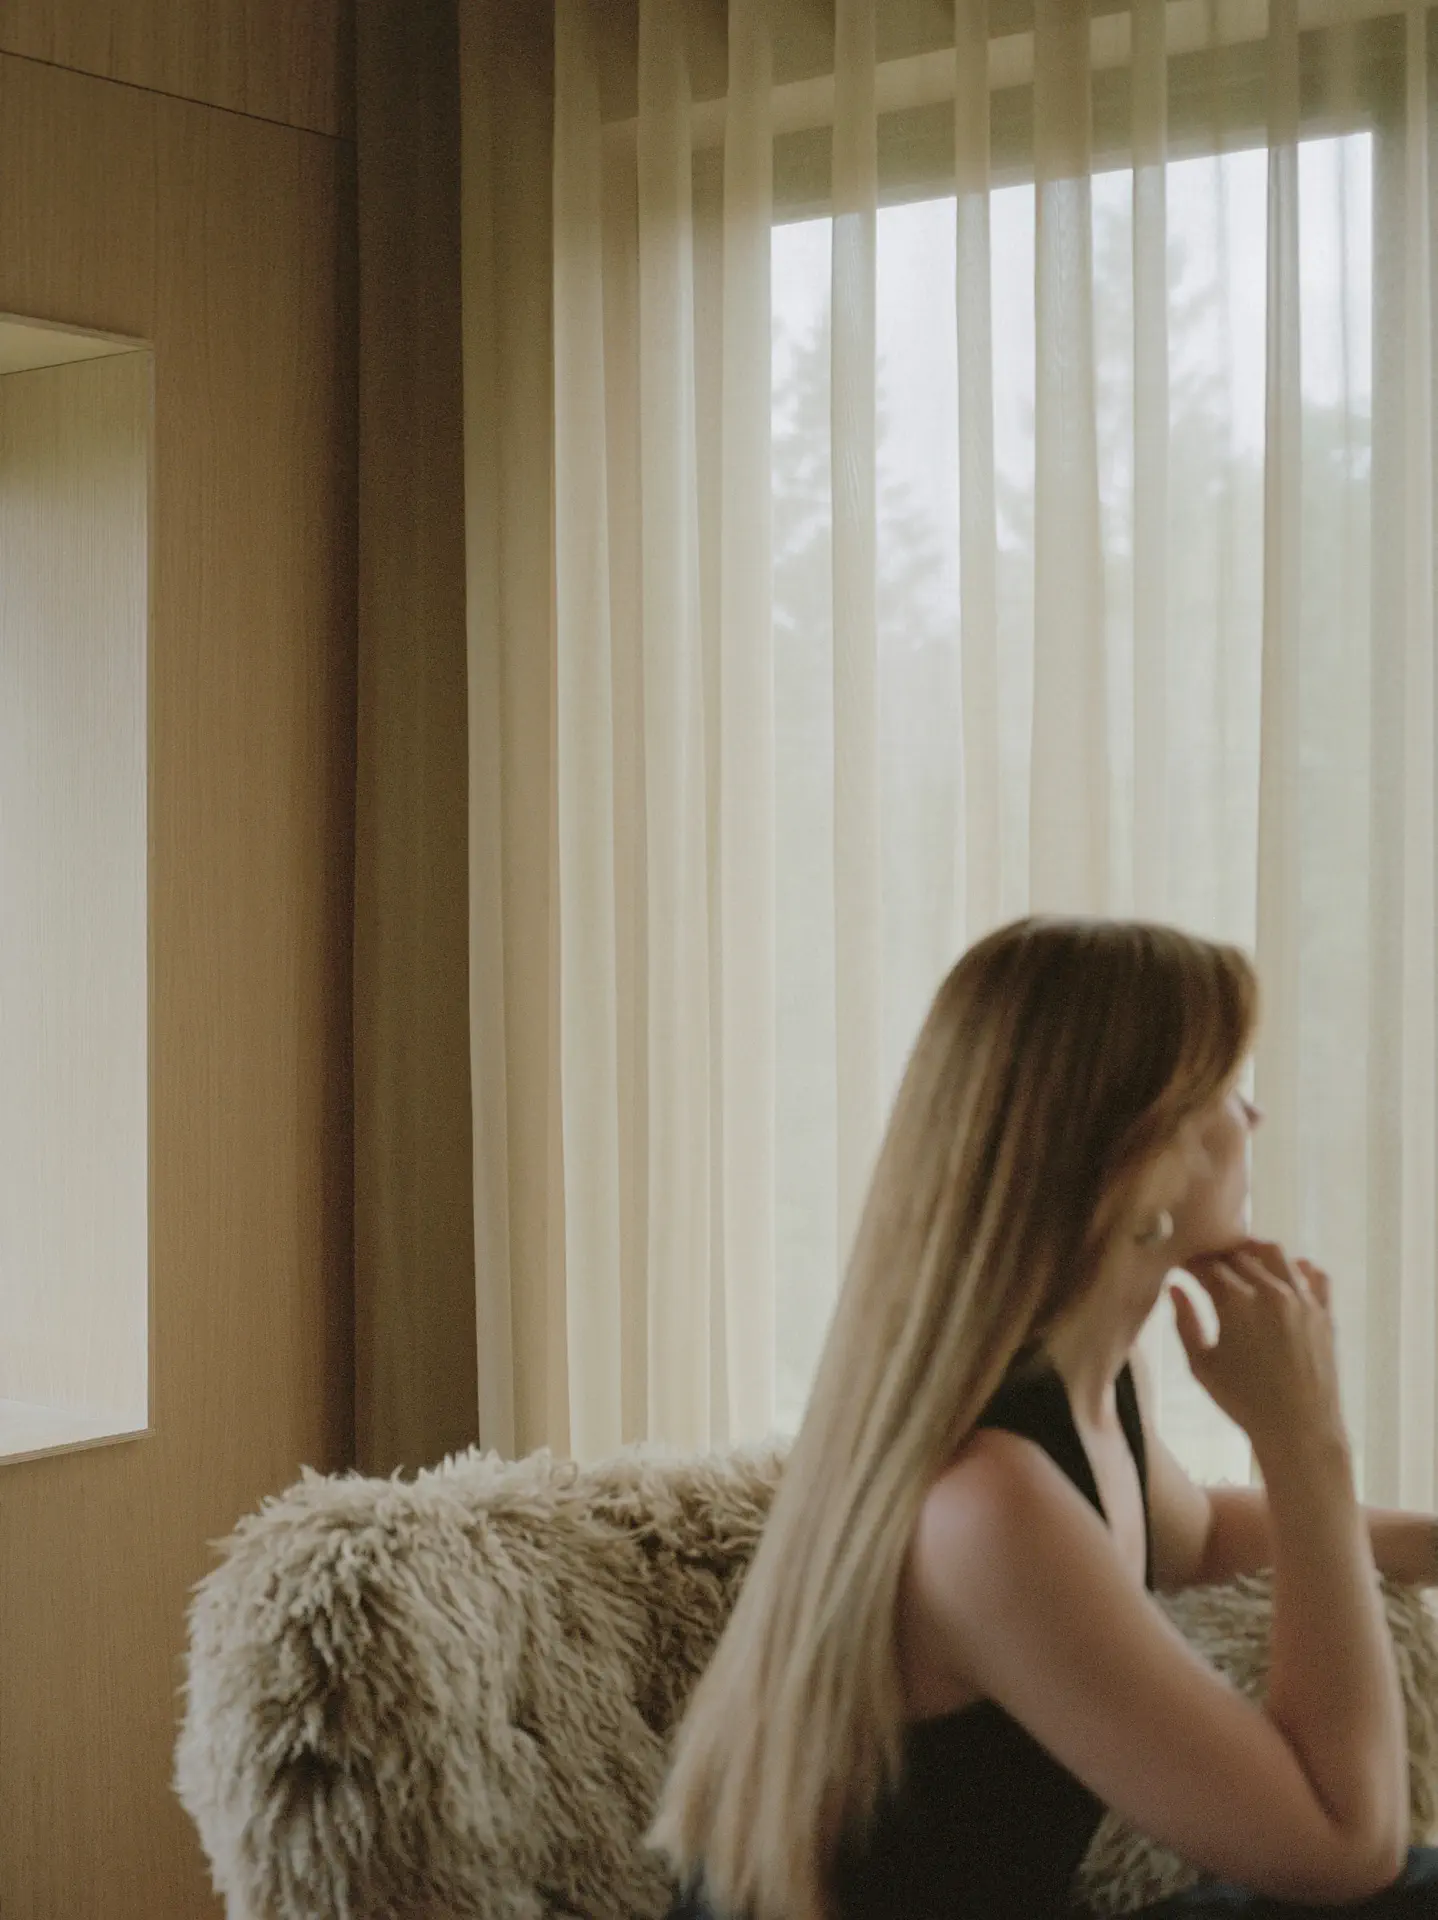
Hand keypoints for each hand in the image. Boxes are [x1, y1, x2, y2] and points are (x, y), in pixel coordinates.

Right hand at [1170, 1241, 1346, 1463]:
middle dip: (1218, 1254)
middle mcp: (1270, 1291)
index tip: (1180, 1263)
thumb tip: (1175, 1288)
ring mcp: (1302, 1299)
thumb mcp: (1201, 1365)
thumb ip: (1185, 1323)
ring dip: (1255, 1251)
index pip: (1206, 1265)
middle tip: (1207, 1263)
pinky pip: (1316, 1275)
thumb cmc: (1243, 1401)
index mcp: (1235, 1303)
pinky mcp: (1325, 1312)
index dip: (1190, 1261)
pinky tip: (1287, 1274)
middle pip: (1238, 1255)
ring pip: (1276, 1254)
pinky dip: (1299, 1268)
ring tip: (1243, 1257)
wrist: (1300, 1428)